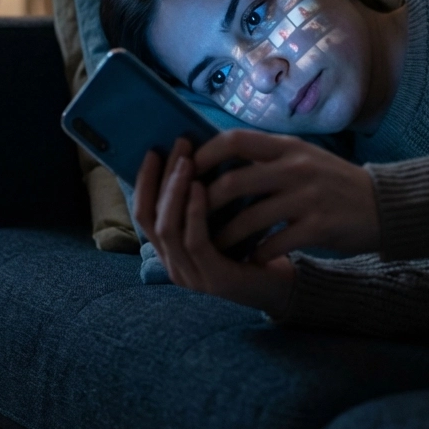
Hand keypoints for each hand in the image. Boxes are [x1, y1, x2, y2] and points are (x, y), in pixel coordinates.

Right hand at [133, 139, 295, 317]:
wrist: (285, 281)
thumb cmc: (252, 243)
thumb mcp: (220, 216)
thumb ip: (200, 196)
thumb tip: (191, 150)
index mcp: (170, 249)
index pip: (144, 212)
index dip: (145, 181)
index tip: (155, 150)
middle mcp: (173, 264)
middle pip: (151, 217)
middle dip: (162, 178)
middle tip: (179, 147)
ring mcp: (190, 275)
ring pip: (168, 229)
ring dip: (175, 191)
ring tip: (187, 163)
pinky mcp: (213, 279)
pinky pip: (194, 242)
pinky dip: (194, 213)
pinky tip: (202, 188)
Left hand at [195, 129, 379, 262]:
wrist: (384, 204)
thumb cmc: (335, 182)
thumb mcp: (303, 157)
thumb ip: (268, 156)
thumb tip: (219, 159)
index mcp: (288, 146)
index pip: (234, 140)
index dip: (204, 155)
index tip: (186, 170)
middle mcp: (296, 167)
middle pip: (234, 182)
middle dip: (205, 204)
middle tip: (190, 219)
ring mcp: (308, 197)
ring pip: (249, 218)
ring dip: (225, 237)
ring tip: (213, 248)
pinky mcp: (320, 226)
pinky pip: (275, 243)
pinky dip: (257, 254)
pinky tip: (249, 261)